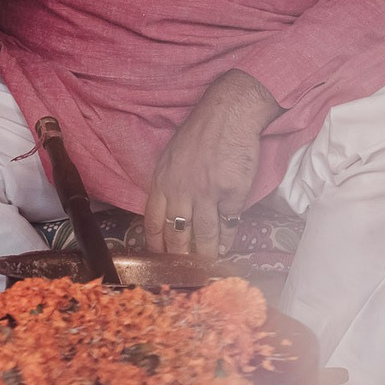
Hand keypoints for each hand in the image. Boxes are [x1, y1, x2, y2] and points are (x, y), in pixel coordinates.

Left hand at [144, 71, 279, 258]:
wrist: (229, 113)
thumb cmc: (201, 131)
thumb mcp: (172, 155)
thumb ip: (168, 183)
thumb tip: (172, 211)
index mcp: (163, 181)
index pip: (153, 222)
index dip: (156, 244)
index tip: (160, 258)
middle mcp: (181, 190)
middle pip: (177, 235)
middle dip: (180, 256)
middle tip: (185, 270)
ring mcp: (207, 193)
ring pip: (203, 235)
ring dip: (205, 253)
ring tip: (206, 265)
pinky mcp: (231, 193)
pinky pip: (228, 224)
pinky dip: (228, 238)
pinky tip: (227, 246)